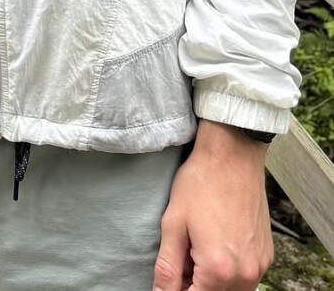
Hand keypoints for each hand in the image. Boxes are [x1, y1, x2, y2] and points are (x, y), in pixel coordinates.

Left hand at [152, 121, 271, 290]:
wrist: (232, 157)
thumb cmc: (199, 184)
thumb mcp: (173, 224)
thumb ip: (167, 267)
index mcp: (219, 270)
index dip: (176, 289)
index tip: (171, 272)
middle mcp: (246, 275)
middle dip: (193, 284)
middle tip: (182, 255)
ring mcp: (260, 266)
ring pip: (231, 290)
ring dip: (211, 279)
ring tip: (196, 246)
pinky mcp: (266, 256)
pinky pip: (245, 277)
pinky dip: (228, 270)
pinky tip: (214, 242)